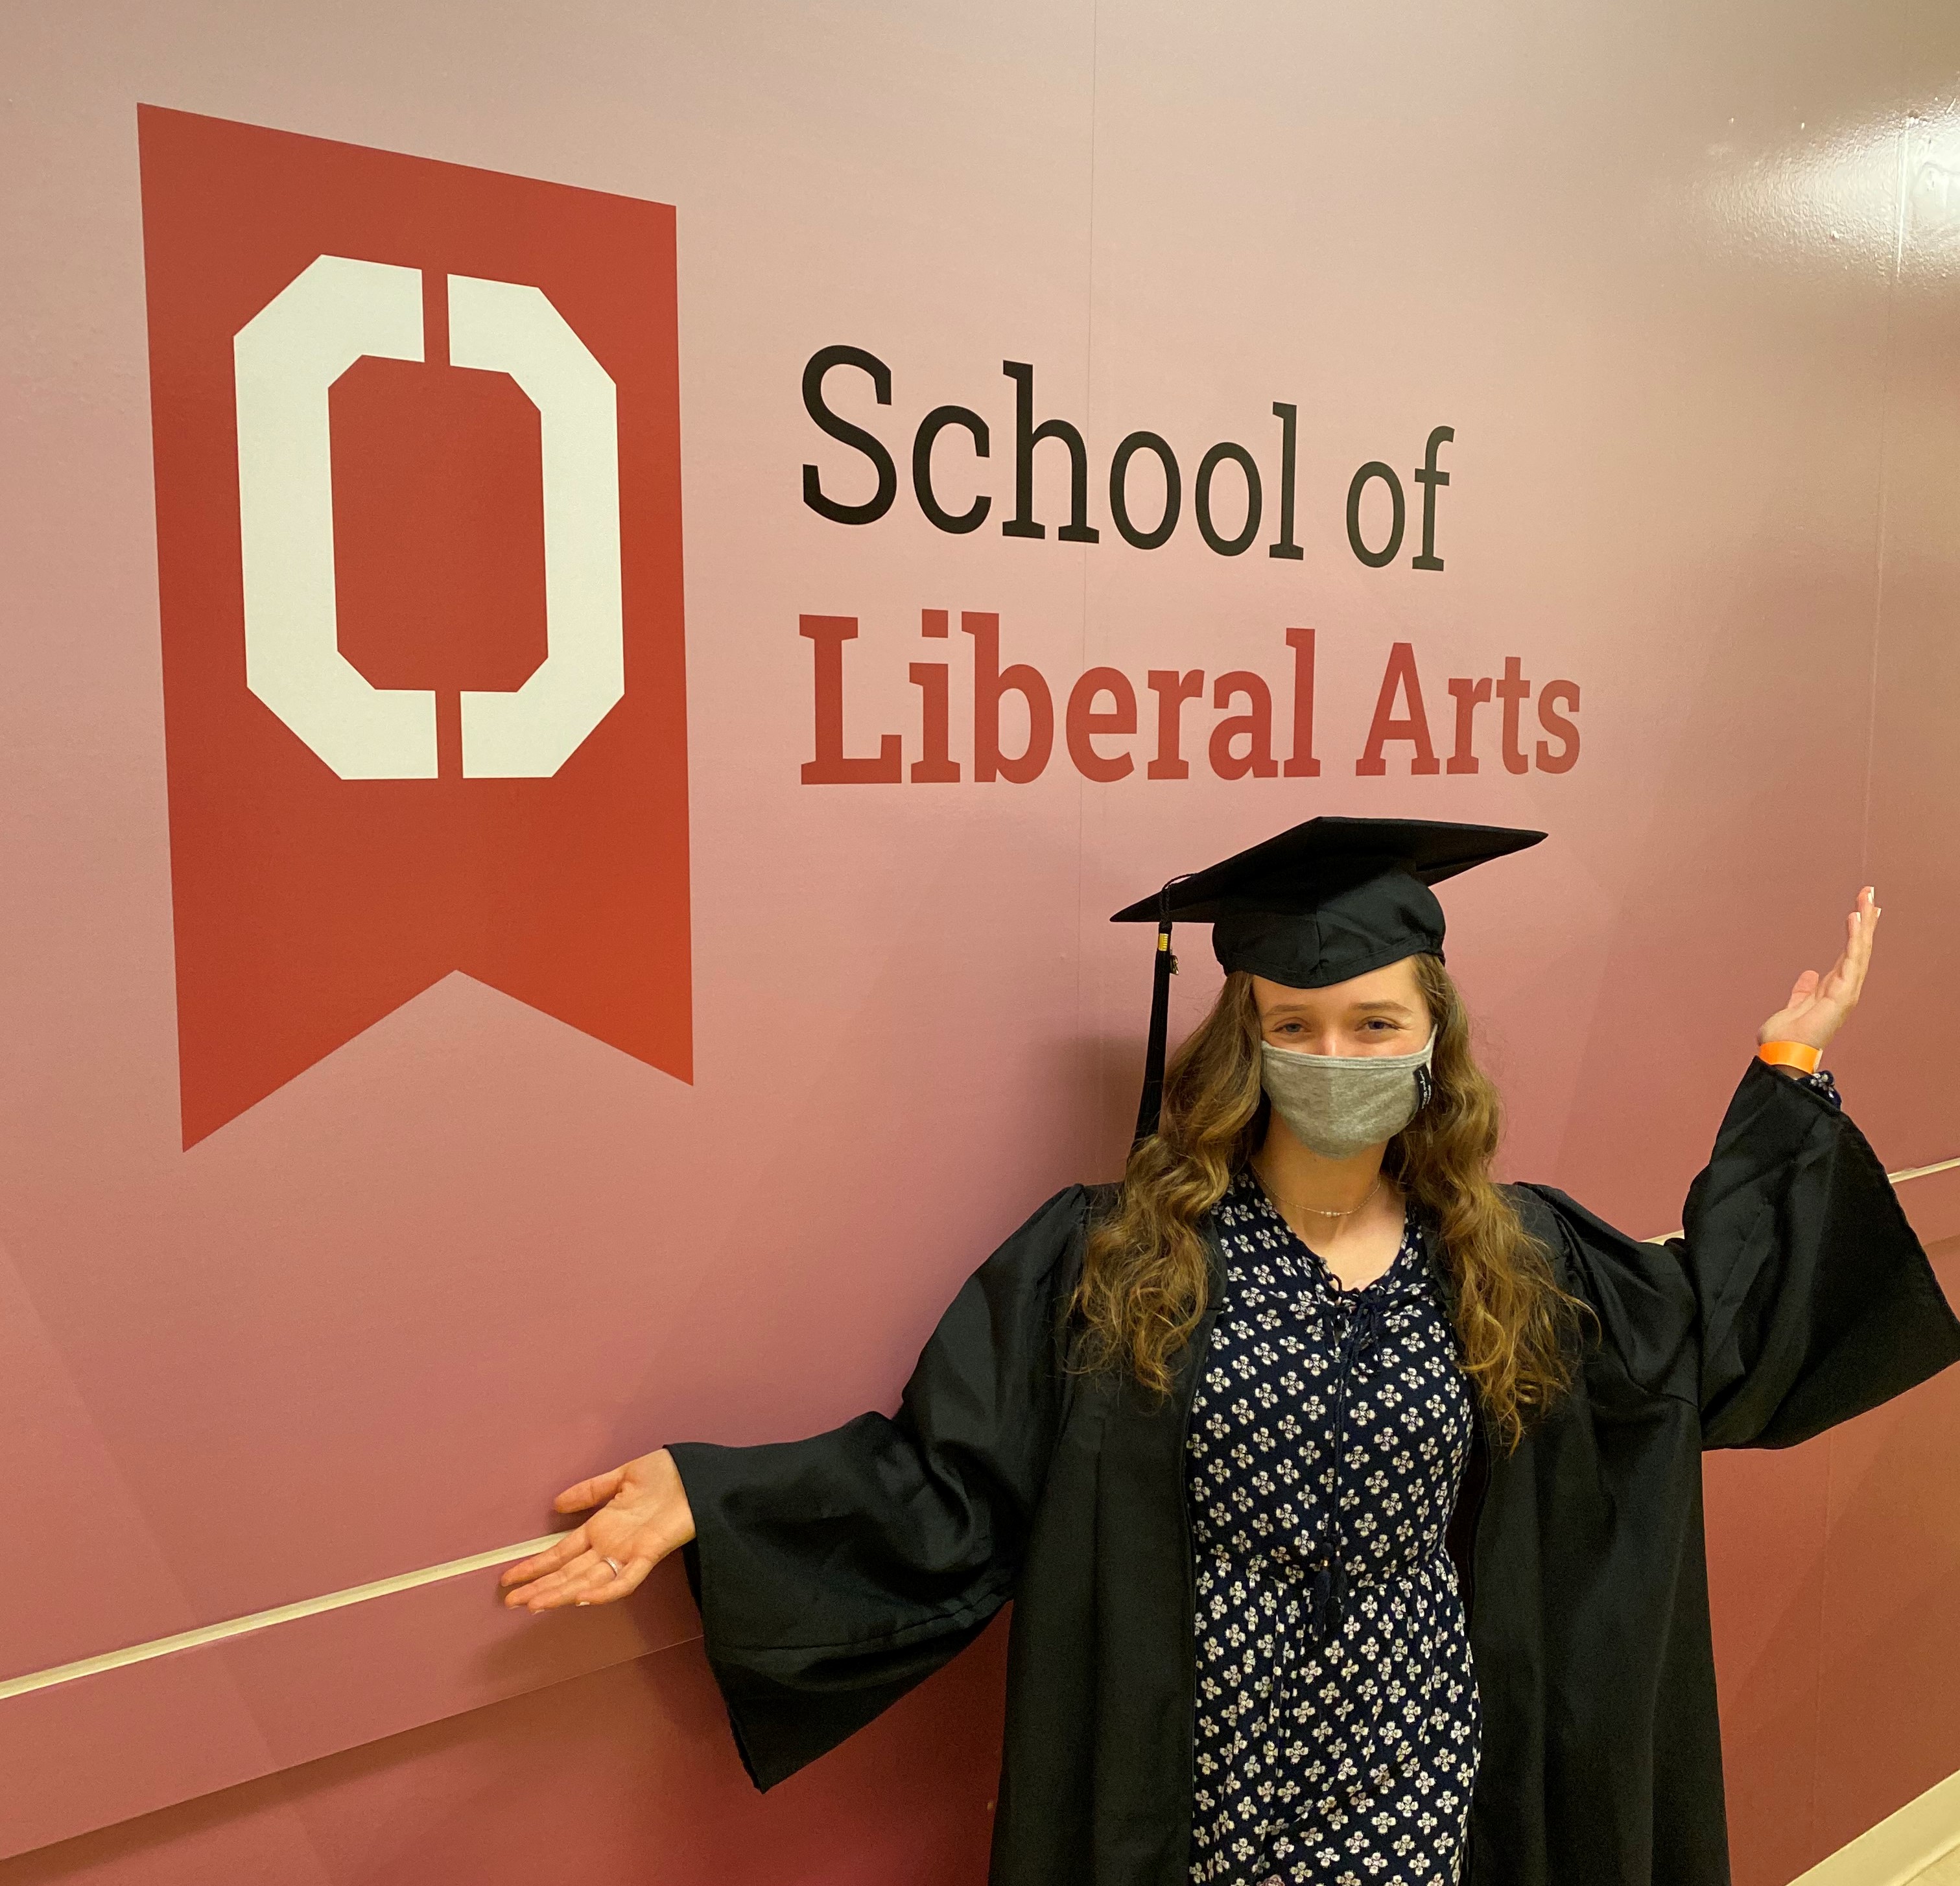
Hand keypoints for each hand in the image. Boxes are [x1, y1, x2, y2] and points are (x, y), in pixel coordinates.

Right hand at [499, 1447, 695, 1611]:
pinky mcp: (651, 1553)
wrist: (700, 1472)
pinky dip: (606, 1591)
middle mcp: (611, 1544)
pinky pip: (626, 1579)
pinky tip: (583, 1597)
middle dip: (541, 1587)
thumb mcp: (622, 1477)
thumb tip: (556, 1504)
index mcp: (603, 1526)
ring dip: (562, 1593)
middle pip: (570, 1572)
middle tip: (512, 1601)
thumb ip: (591, 1490)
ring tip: (535, 1604)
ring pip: (590, 1581)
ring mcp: (629, 1552)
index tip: (510, 1579)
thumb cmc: (668, 1474)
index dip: (537, 1566)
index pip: (562, 1552)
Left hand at [1757, 886, 1880, 1059]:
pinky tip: (1855, 918)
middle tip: (1869, 893)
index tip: (1860, 911)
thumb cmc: (1788, 1035)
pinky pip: (1851, 959)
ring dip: (1864, 923)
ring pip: (1859, 949)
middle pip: (1858, 947)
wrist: (1783, 1052)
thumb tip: (1809, 975)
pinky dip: (1855, 938)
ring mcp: (1847, 990)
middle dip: (1865, 920)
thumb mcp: (1795, 1004)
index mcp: (1833, 988)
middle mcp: (1844, 988)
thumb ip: (1803, 990)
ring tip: (1867, 899)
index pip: (1848, 954)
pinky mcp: (1844, 994)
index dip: (1855, 932)